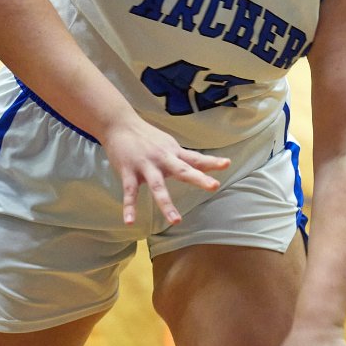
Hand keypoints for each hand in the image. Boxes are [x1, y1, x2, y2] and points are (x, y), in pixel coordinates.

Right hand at [101, 113, 229, 224]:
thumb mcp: (167, 143)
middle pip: (182, 170)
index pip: (195, 158)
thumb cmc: (146, 136)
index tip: (227, 164)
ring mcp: (145, 166)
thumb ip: (183, 157)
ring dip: (166, 204)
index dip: (211, 162)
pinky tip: (130, 221)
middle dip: (198, 178)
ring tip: (175, 221)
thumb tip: (205, 165)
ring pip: (157, 186)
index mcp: (173, 152)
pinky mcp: (129, 172)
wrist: (119, 124)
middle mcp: (162, 158)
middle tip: (214, 186)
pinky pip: (130, 192)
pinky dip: (129, 207)